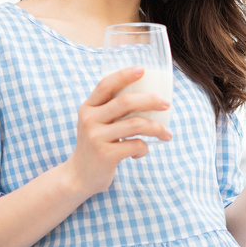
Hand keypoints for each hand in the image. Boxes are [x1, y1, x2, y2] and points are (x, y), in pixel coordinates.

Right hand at [64, 66, 173, 195]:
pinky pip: (136, 145)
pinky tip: (140, 152)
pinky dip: (144, 148)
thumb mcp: (95, 123)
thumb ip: (111, 110)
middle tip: (167, 104)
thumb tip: (147, 95)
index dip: (124, 74)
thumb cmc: (95, 146)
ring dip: (156, 128)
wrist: (79, 177)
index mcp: (88, 107)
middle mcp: (89, 119)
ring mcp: (96, 137)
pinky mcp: (106, 155)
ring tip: (166, 134)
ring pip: (135, 124)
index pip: (106, 84)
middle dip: (151, 100)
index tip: (143, 69)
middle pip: (125, 102)